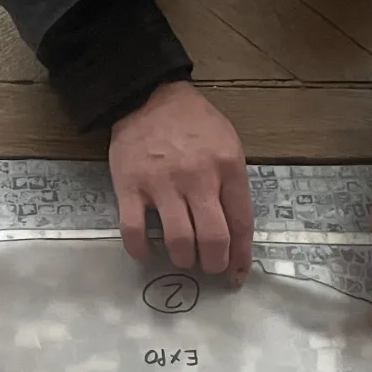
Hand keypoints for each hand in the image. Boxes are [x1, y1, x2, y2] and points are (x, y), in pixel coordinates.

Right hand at [109, 81, 252, 285]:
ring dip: (183, 259)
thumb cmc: (194, 125)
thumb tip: (236, 234)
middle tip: (209, 266)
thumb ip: (233, 186)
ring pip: (179, 241)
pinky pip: (134, 231)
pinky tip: (146, 253)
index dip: (241, 257)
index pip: (241, 224)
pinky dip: (140, 250)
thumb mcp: (228, 144)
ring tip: (183, 258)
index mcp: (227, 167)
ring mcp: (162, 184)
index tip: (236, 274)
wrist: (148, 96)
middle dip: (214, 263)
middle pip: (213, 239)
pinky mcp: (130, 186)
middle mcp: (197, 178)